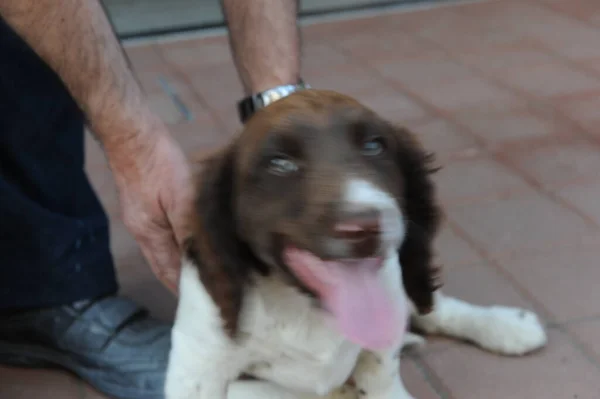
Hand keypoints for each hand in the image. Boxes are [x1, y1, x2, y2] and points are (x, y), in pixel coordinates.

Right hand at [107, 127, 192, 293]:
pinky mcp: (145, 206)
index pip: (169, 273)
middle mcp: (143, 232)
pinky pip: (164, 235)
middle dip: (184, 281)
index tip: (205, 304)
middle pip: (165, 266)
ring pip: (165, 251)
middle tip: (209, 292)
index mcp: (149, 235)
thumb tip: (201, 261)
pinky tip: (192, 242)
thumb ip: (189, 231)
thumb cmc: (157, 163)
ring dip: (182, 263)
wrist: (132, 133)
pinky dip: (179, 245)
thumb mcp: (180, 198)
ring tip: (205, 273)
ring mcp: (142, 219)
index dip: (185, 290)